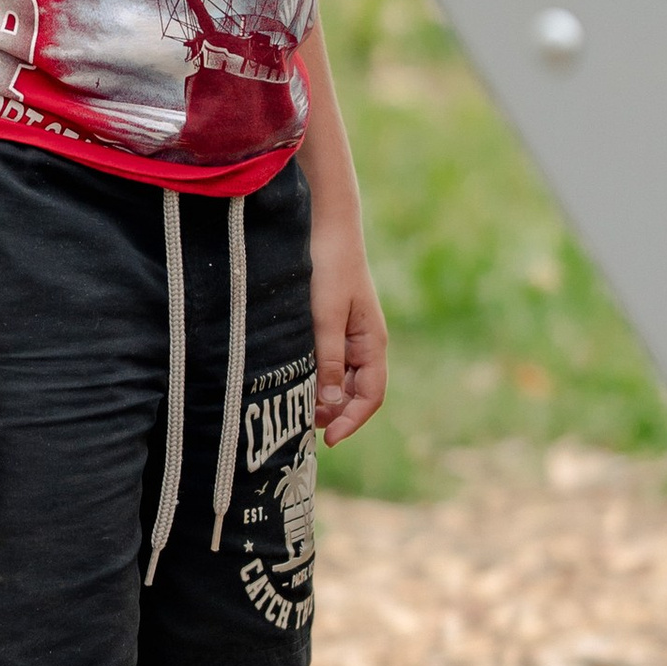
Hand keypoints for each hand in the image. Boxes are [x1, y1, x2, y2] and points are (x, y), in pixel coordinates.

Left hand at [311, 231, 387, 446]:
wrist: (327, 226)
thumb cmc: (330, 268)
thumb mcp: (325, 317)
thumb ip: (327, 359)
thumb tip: (329, 405)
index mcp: (372, 343)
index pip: (371, 396)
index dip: (352, 421)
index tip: (328, 439)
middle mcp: (365, 343)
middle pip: (355, 392)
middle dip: (334, 412)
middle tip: (302, 423)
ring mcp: (350, 334)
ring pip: (340, 379)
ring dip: (323, 395)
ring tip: (295, 403)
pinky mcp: (333, 324)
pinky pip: (328, 360)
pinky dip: (315, 375)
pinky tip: (294, 377)